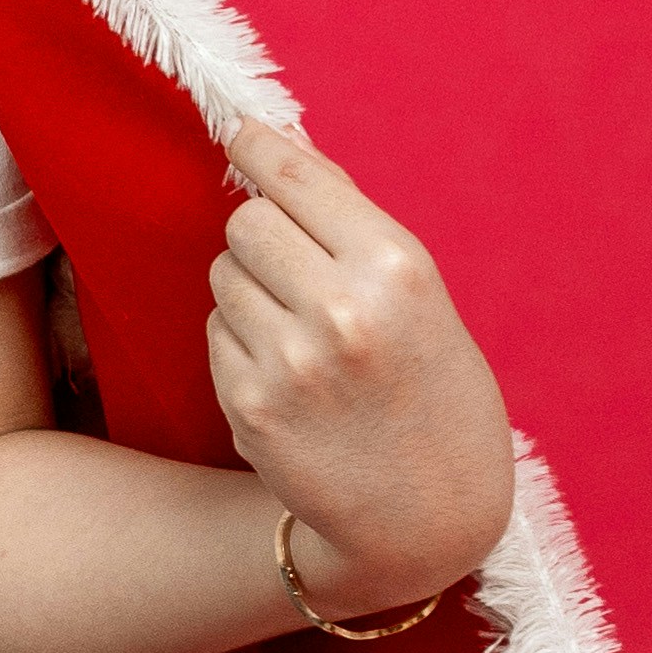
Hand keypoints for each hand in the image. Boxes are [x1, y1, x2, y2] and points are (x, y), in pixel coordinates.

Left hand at [205, 117, 514, 619]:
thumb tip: (276, 152)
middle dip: (262, 236)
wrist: (430, 518)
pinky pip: (216, 335)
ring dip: (250, 292)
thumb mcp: (422, 299)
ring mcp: (289, 362)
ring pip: (223, 276)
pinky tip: (290, 380)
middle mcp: (341, 309)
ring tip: (303, 336)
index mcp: (396, 268)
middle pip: (246, 222)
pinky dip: (241, 345)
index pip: (297, 178)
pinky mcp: (249, 407)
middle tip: (296, 272)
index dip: (260, 150)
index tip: (239, 134)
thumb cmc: (434, 394)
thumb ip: (352, 230)